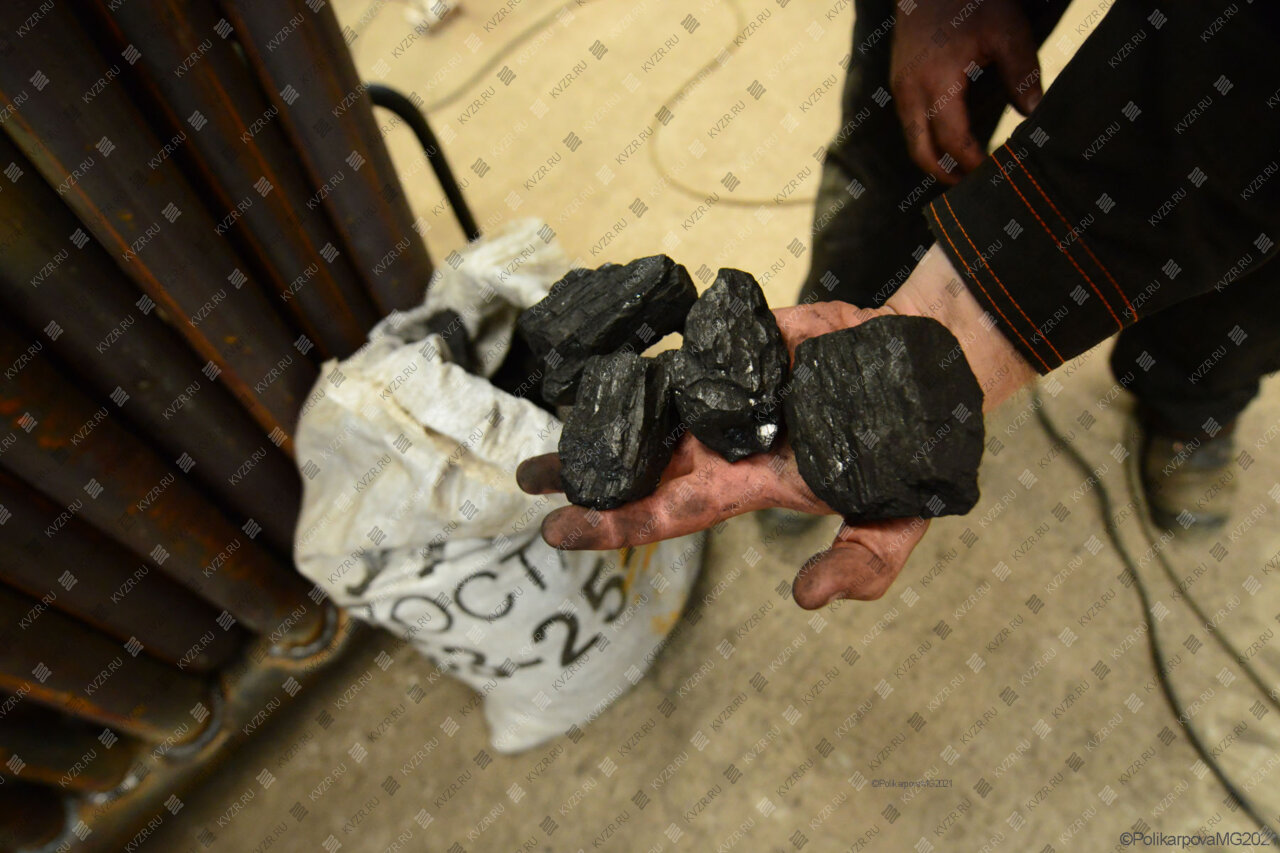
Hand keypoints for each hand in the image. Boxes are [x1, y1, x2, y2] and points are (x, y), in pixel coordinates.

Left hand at [518, 301, 933, 608]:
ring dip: (600, 415)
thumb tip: (807, 598)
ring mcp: (726, 392)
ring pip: (649, 407)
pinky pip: (683, 351)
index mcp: (748, 485)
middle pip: (641, 463)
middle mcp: (724, 443)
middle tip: (525, 477)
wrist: (929, 368)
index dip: (613, 523)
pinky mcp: (737, 344)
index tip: (556, 529)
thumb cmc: (909, 453)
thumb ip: (860, 564)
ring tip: (551, 420)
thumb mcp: (897, 520)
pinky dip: (643, 356)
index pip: (668, 512)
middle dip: (584, 474)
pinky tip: (599, 359)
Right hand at [890, 0, 1040, 183]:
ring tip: (963, 168)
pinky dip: (927, 138)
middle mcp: (910, 92)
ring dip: (935, 159)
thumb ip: (1023, 72)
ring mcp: (899, 88)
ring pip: (912, 140)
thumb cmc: (972, 0)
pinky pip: (909, 123)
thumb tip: (1033, 114)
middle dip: (945, 174)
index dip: (974, 162)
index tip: (994, 173)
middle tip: (971, 187)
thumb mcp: (1007, 31)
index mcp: (937, 81)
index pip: (954, 140)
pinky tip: (950, 139)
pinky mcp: (898, 82)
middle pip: (921, 152)